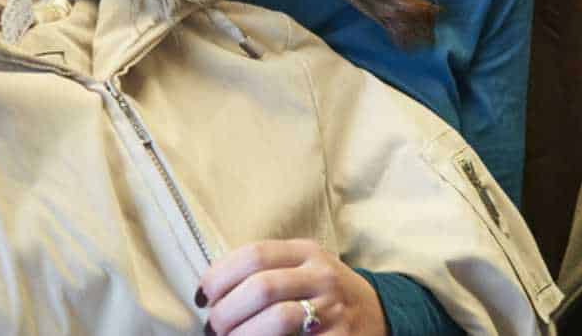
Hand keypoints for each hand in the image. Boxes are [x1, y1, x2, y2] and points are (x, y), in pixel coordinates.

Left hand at [197, 240, 386, 335]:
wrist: (379, 314)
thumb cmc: (326, 292)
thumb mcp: (305, 267)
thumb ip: (268, 269)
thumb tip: (213, 290)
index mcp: (307, 252)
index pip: (255, 255)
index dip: (219, 275)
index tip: (203, 296)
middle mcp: (322, 276)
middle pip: (262, 287)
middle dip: (226, 311)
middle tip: (213, 326)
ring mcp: (333, 310)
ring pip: (278, 319)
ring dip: (242, 334)